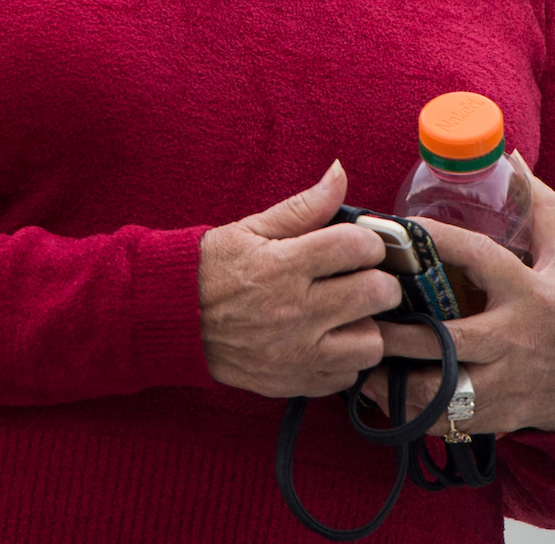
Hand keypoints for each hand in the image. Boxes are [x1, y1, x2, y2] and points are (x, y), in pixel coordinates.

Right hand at [198, 161, 401, 397]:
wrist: (174, 319)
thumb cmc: (215, 268)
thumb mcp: (253, 228)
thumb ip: (304, 206)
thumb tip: (340, 173)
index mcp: (285, 265)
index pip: (356, 247)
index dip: (369, 242)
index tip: (361, 246)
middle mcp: (295, 311)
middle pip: (375, 294)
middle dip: (380, 281)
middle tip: (366, 278)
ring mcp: (295, 352)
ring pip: (370, 343)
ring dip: (367, 325)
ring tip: (349, 314)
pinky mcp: (292, 382)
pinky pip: (345, 377)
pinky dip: (344, 360)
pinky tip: (328, 341)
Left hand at [364, 156, 554, 434]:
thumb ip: (541, 209)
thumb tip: (513, 158)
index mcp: (528, 292)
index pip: (476, 257)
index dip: (435, 239)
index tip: (395, 227)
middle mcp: (513, 338)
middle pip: (444, 337)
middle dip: (397, 330)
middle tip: (357, 309)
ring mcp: (503, 382)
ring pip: (437, 387)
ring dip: (393, 377)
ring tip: (359, 354)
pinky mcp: (494, 415)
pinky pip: (442, 417)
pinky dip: (408, 409)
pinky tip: (379, 393)